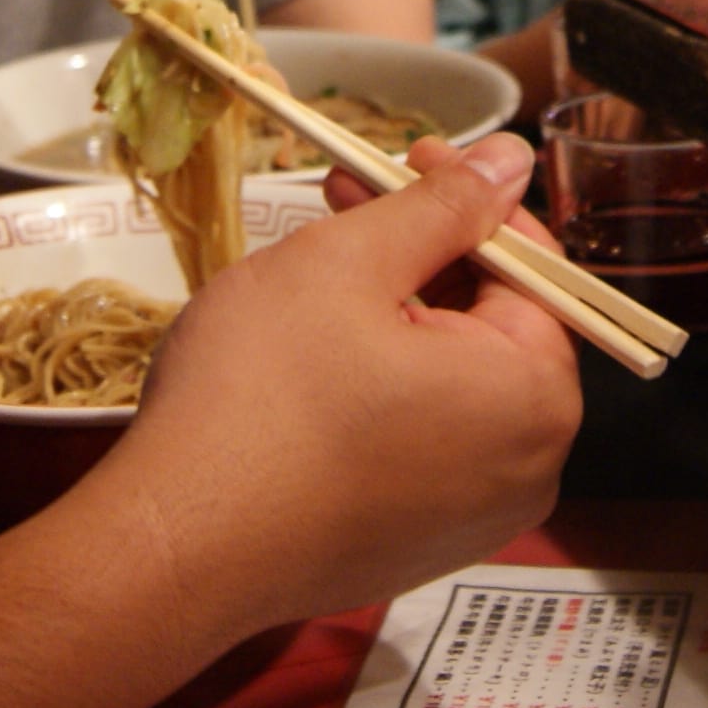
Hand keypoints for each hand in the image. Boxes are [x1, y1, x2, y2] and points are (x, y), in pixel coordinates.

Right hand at [100, 134, 583, 635]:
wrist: (174, 548)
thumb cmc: (257, 402)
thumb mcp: (347, 264)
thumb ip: (441, 206)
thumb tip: (510, 163)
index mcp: (533, 396)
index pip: (530, 265)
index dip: (463, 200)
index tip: (402, 158)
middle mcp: (528, 468)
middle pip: (493, 323)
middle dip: (424, 252)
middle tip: (348, 201)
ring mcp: (474, 516)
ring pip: (453, 380)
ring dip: (397, 313)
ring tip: (318, 272)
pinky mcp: (418, 543)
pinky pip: (424, 439)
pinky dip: (383, 385)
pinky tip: (315, 353)